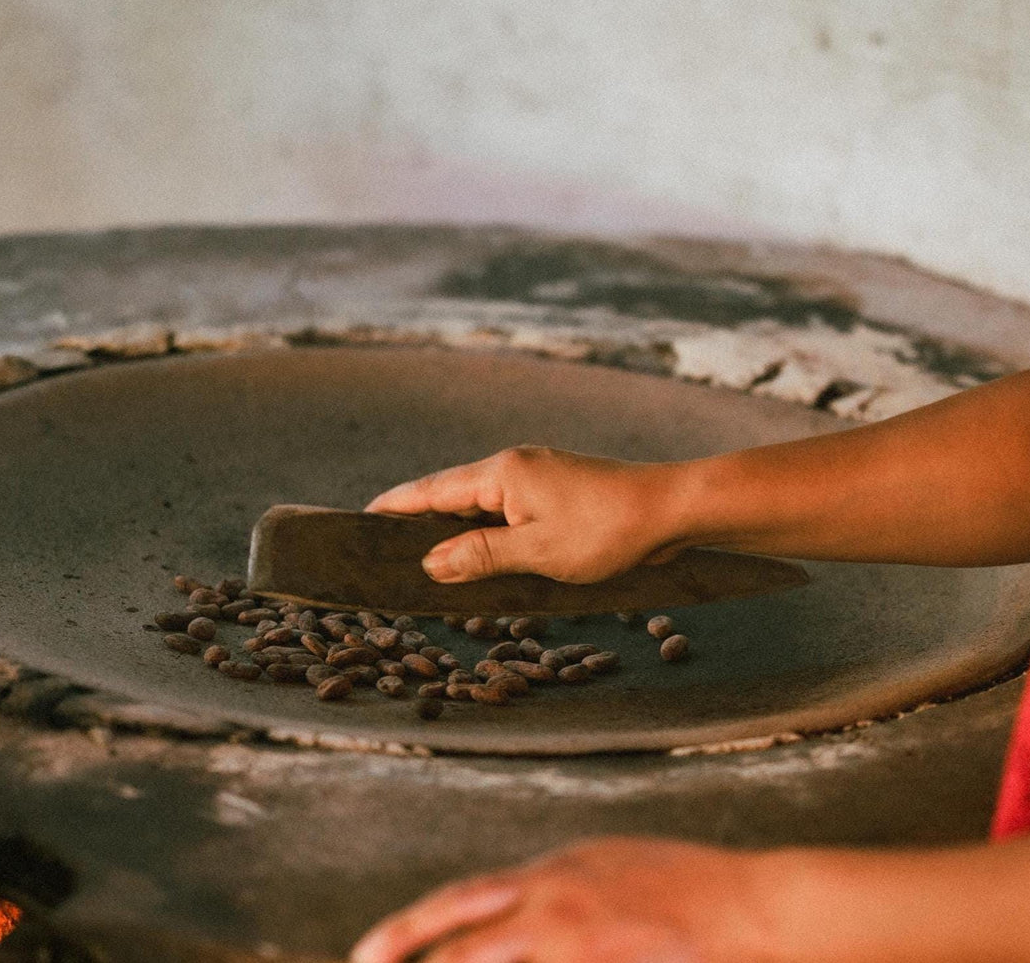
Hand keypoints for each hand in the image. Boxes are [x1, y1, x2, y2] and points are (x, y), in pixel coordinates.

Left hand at [350, 837, 774, 962]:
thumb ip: (552, 888)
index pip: (461, 902)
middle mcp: (553, 900)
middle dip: (407, 954)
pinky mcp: (599, 955)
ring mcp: (577, 936)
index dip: (409, 929)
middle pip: (462, 939)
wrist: (749, 903)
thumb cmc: (681, 885)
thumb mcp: (604, 865)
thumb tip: (510, 903)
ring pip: (488, 961)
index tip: (366, 955)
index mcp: (549, 875)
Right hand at [366, 446, 684, 583]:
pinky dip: (487, 530)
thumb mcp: (536, 552)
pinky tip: (483, 553)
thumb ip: (479, 556)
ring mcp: (537, 475)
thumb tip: (429, 563)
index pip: (430, 490)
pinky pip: (506, 509)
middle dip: (418, 521)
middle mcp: (513, 465)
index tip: (358, 517)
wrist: (671, 509)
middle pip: (451, 494)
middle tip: (383, 550)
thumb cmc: (607, 529)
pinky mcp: (557, 490)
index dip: (393, 507)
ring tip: (425, 559)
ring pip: (480, 504)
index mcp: (501, 472)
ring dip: (456, 530)